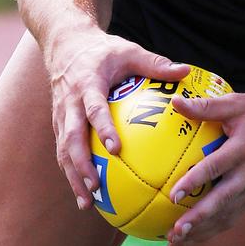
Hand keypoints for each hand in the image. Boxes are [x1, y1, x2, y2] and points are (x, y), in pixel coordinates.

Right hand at [47, 27, 189, 209]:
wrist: (67, 44)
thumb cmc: (105, 50)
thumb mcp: (129, 51)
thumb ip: (155, 64)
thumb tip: (185, 71)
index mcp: (87, 83)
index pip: (94, 108)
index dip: (102, 128)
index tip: (115, 149)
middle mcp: (69, 102)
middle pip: (71, 137)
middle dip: (81, 163)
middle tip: (96, 186)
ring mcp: (61, 114)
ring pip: (63, 149)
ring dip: (73, 175)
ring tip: (87, 201)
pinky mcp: (58, 123)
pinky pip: (62, 150)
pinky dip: (71, 172)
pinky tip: (84, 193)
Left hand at [166, 90, 244, 243]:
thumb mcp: (239, 103)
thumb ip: (208, 106)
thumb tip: (177, 103)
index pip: (217, 166)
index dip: (195, 181)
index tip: (174, 194)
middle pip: (223, 200)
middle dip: (199, 218)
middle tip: (175, 230)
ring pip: (229, 214)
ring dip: (205, 229)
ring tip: (178, 239)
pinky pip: (236, 215)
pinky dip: (216, 227)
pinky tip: (197, 233)